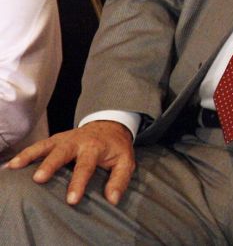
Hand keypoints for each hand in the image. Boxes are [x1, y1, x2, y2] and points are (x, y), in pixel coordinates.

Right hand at [3, 120, 134, 205]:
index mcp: (95, 147)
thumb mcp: (126, 161)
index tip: (71, 199)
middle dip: (50, 165)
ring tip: (16, 167)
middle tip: (39, 179)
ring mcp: (64, 138)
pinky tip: (13, 164)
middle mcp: (78, 141)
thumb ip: (119, 180)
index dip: (78, 183)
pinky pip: (39, 145)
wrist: (110, 125)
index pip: (86, 166)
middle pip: (62, 152)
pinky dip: (26, 153)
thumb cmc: (116, 147)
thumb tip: (112, 199)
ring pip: (46, 145)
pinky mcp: (55, 139)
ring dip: (30, 155)